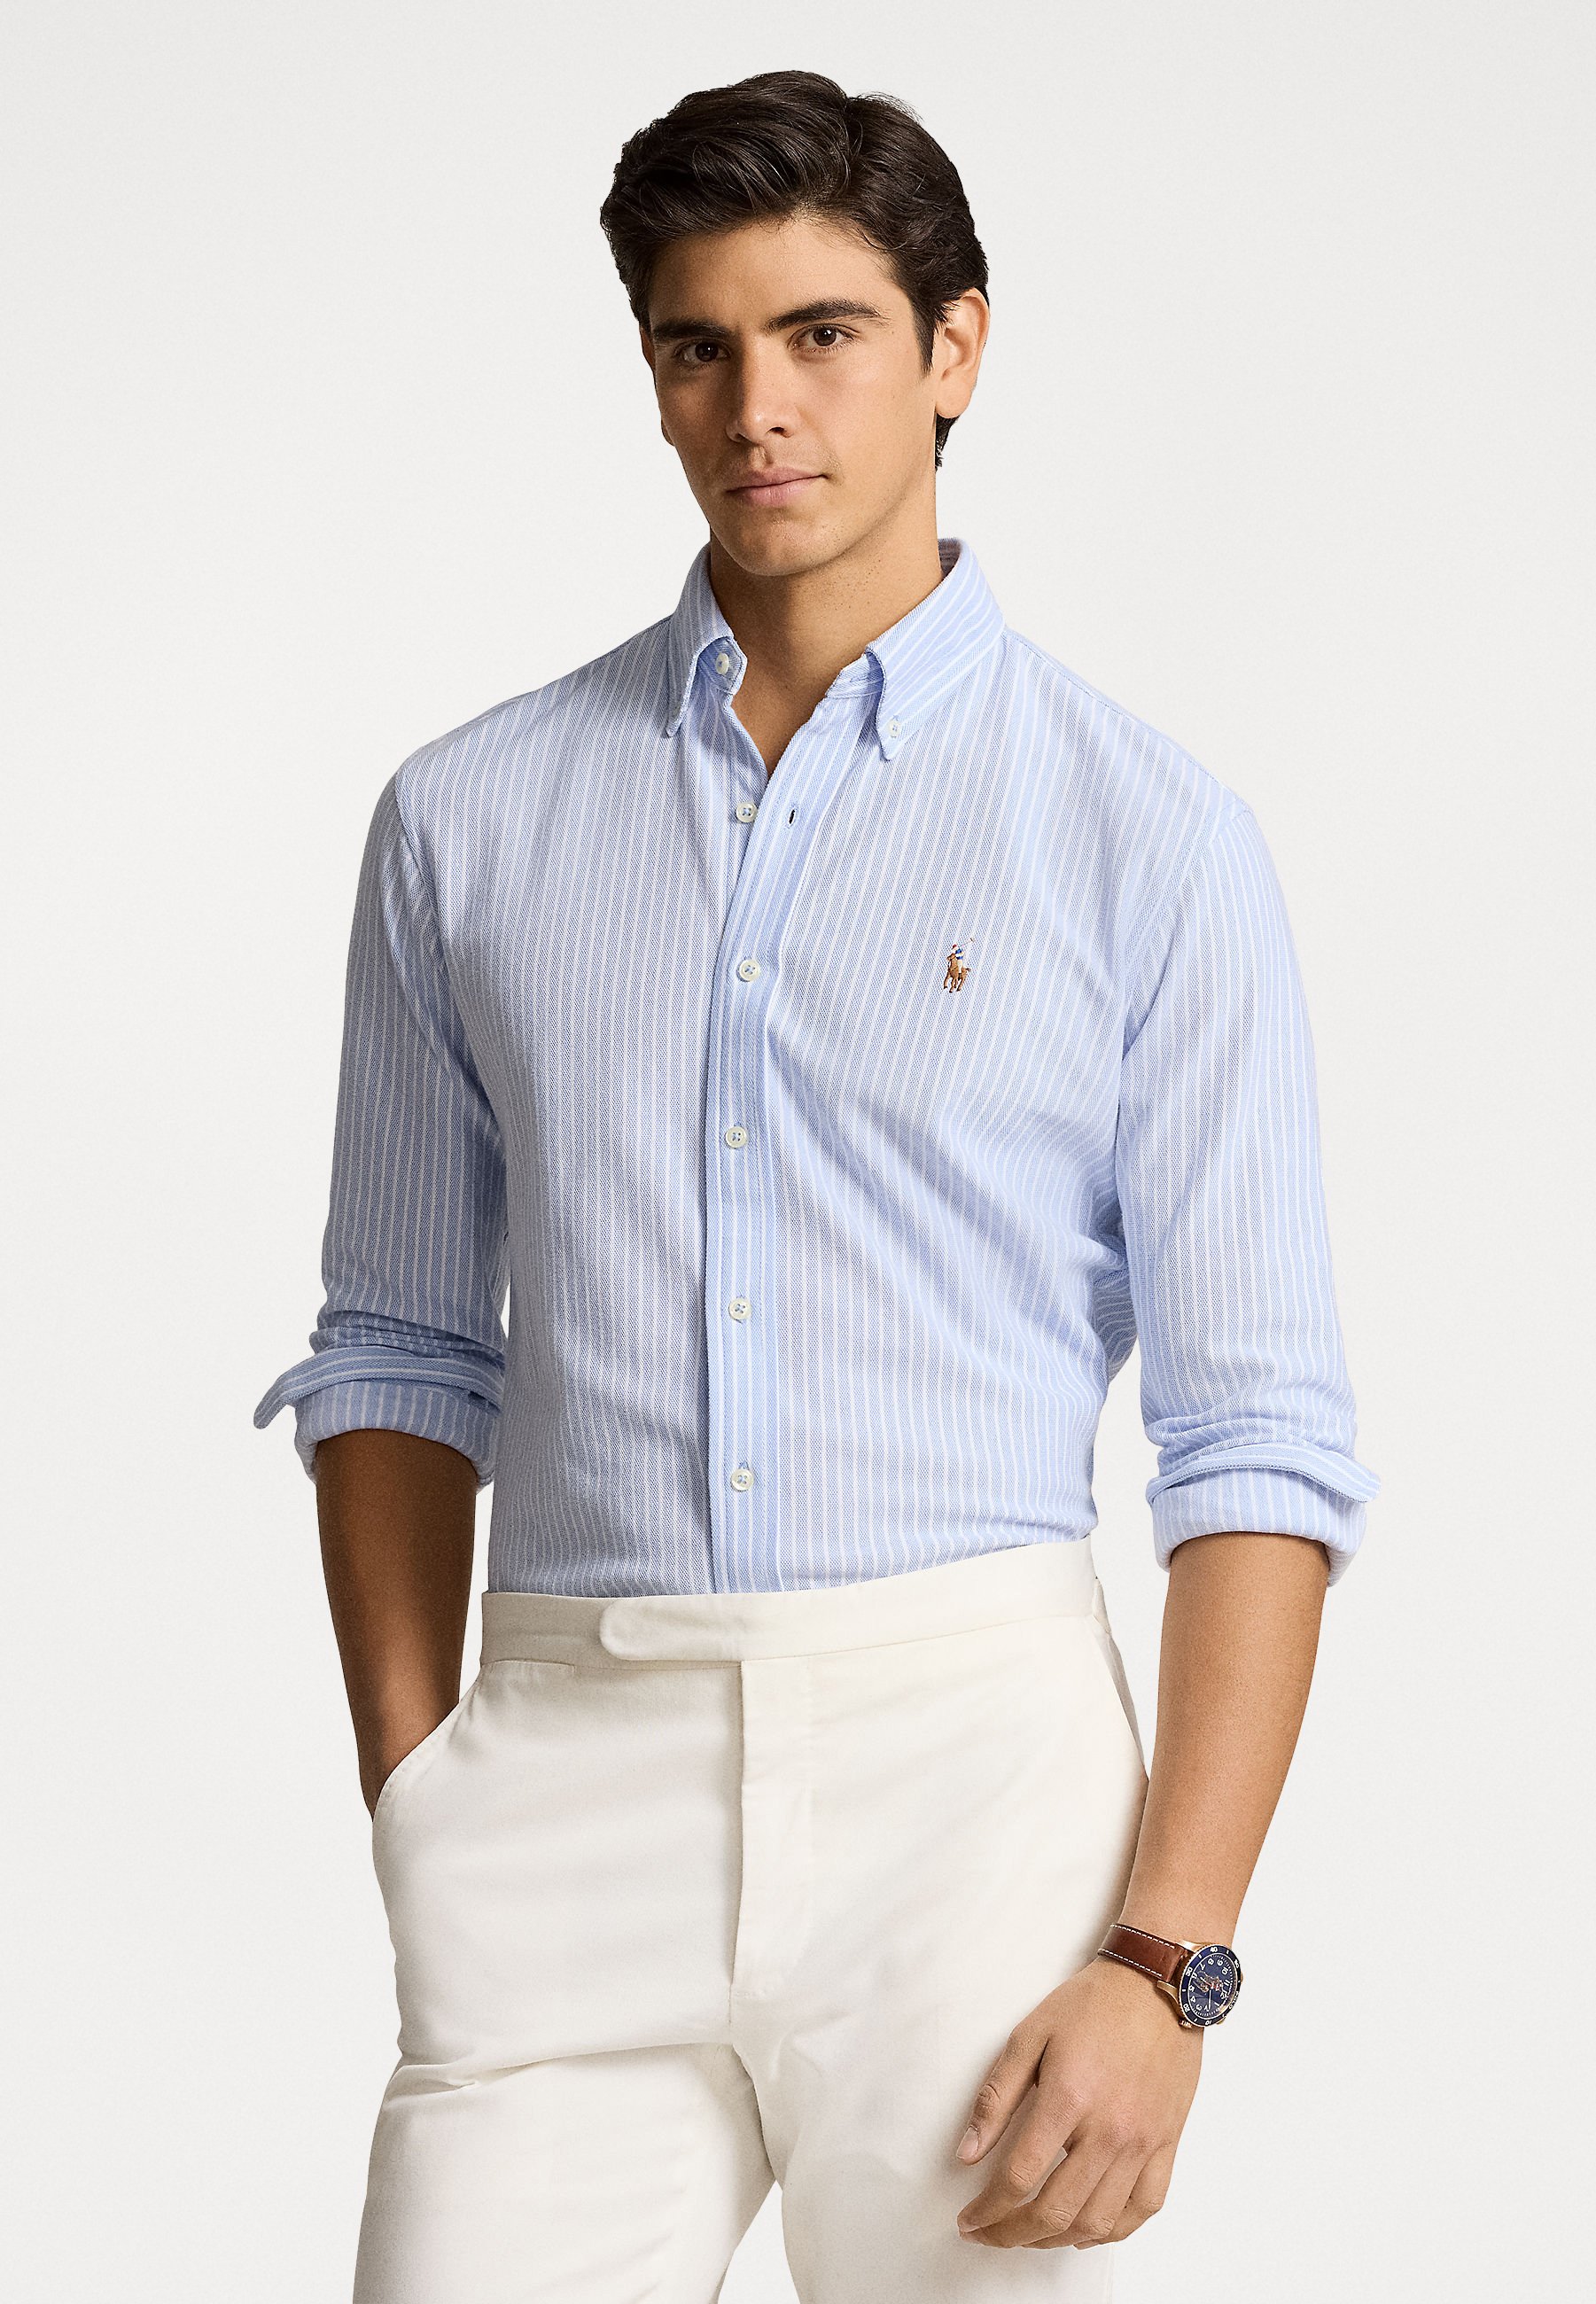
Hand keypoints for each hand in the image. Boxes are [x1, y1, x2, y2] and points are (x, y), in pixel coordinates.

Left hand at [954, 1953, 1201, 2249]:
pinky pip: (1144, 2208)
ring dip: (1056, 2240)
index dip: (988, 2210)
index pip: (1019, 2178)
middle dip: (1012, 2235)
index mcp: (1068, 2098)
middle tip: (990, 2235)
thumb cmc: (1093, 2004)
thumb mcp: (1030, 2036)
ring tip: (1030, 2235)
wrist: (1156, 1983)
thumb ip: (996, 2098)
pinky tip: (1086, 2230)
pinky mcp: (1168, 2143)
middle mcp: (1109, 2129)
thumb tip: (967, 2154)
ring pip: (1098, 2221)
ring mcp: (1143, 2142)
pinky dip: (1113, 2231)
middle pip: (1056, 2210)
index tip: (970, 2220)